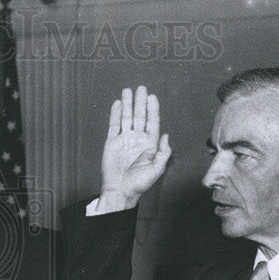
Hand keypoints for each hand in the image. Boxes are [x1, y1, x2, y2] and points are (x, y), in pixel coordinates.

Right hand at [97, 86, 171, 212]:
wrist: (120, 191)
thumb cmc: (139, 184)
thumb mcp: (156, 170)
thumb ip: (163, 153)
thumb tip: (166, 136)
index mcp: (149, 145)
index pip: (152, 122)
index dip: (153, 110)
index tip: (152, 97)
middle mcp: (137, 140)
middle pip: (139, 116)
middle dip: (140, 102)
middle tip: (141, 88)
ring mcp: (124, 140)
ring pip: (126, 118)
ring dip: (127, 105)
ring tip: (128, 91)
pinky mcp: (112, 143)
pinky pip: (114, 125)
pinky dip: (115, 114)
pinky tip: (117, 104)